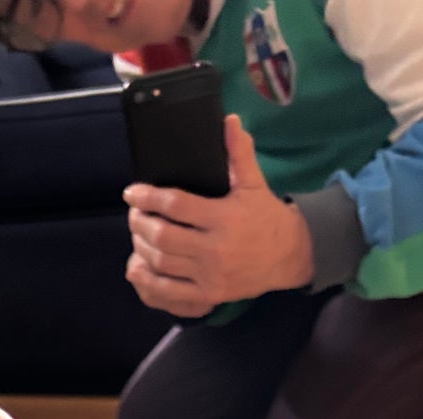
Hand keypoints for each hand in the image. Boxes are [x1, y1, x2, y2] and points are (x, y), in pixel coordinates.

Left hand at [123, 114, 314, 316]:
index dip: (149, 197)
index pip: (177, 205)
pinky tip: (138, 268)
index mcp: (224, 217)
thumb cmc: (267, 218)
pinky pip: (170, 292)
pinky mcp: (208, 294)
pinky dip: (149, 281)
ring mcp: (210, 275)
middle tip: (133, 214)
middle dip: (140, 224)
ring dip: (142, 248)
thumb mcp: (255, 184)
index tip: (132, 193)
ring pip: (162, 263)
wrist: (289, 257)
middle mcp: (215, 248)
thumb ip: (239, 153)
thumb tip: (229, 120)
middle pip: (163, 236)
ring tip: (137, 235)